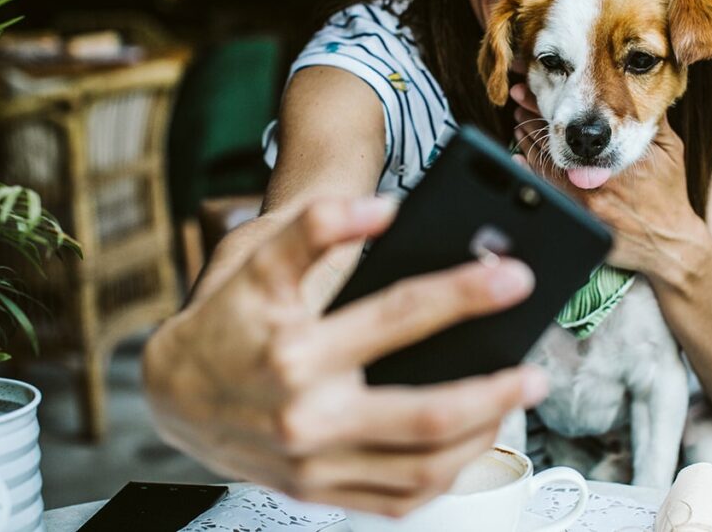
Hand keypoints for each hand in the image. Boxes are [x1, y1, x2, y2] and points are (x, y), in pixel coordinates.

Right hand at [144, 196, 547, 516]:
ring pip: (421, 468)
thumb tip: (383, 210)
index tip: (516, 276)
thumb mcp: (258, 257)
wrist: (175, 393)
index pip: (399, 316)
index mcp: (296, 350)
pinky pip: (396, 501)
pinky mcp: (316, 492)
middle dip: (494, 393)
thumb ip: (316, 225)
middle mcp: (306, 417)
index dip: (464, 293)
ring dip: (480, 437)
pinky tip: (468, 444)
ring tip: (509, 403)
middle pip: (426, 416)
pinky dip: (443, 476)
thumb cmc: (230, 317)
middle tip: (536, 372)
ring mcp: (313, 466)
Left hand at [509, 84, 701, 273]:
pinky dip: (529, 173)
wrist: (670, 243)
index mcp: (620, 156)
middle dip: (534, 120)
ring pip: (546, 166)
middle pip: (557, 142)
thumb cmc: (668, 195)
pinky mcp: (577, 219)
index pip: (576, 124)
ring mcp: (585, 201)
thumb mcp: (669, 150)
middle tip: (519, 105)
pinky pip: (546, 192)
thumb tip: (637, 87)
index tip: (534, 92)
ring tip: (520, 126)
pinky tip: (518, 159)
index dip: (551, 106)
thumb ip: (653, 118)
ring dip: (529, 144)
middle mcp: (599, 177)